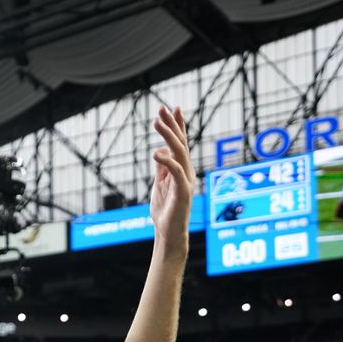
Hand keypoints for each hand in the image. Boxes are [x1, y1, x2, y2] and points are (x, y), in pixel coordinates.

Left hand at [149, 106, 194, 250]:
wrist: (169, 233)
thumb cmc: (165, 212)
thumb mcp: (160, 185)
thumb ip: (161, 169)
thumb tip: (160, 152)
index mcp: (181, 169)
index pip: (180, 143)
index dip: (177, 125)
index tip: (171, 108)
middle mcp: (186, 172)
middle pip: (180, 143)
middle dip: (172, 124)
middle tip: (161, 108)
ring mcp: (186, 181)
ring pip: (179, 152)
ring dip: (168, 136)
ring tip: (156, 123)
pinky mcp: (183, 192)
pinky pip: (176, 172)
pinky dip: (167, 161)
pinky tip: (156, 153)